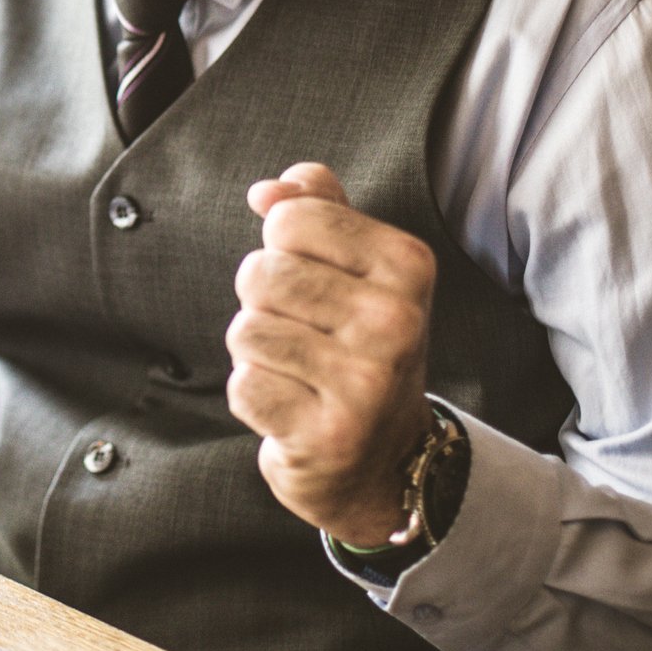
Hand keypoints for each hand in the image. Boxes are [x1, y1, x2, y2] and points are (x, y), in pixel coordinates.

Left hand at [227, 162, 435, 546]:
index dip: (281, 250)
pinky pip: (244, 387)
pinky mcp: (329, 435)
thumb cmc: (357, 346)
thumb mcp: (356, 268)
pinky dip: (255, 396)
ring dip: (257, 353)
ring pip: (246, 330)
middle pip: (260, 274)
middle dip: (263, 304)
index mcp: (407, 265)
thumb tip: (265, 191)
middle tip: (306, 335)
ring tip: (301, 372)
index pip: (288, 219)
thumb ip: (316, 210)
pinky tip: (294, 409)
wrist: (384, 458)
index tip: (317, 285)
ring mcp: (366, 382)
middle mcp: (397, 321)